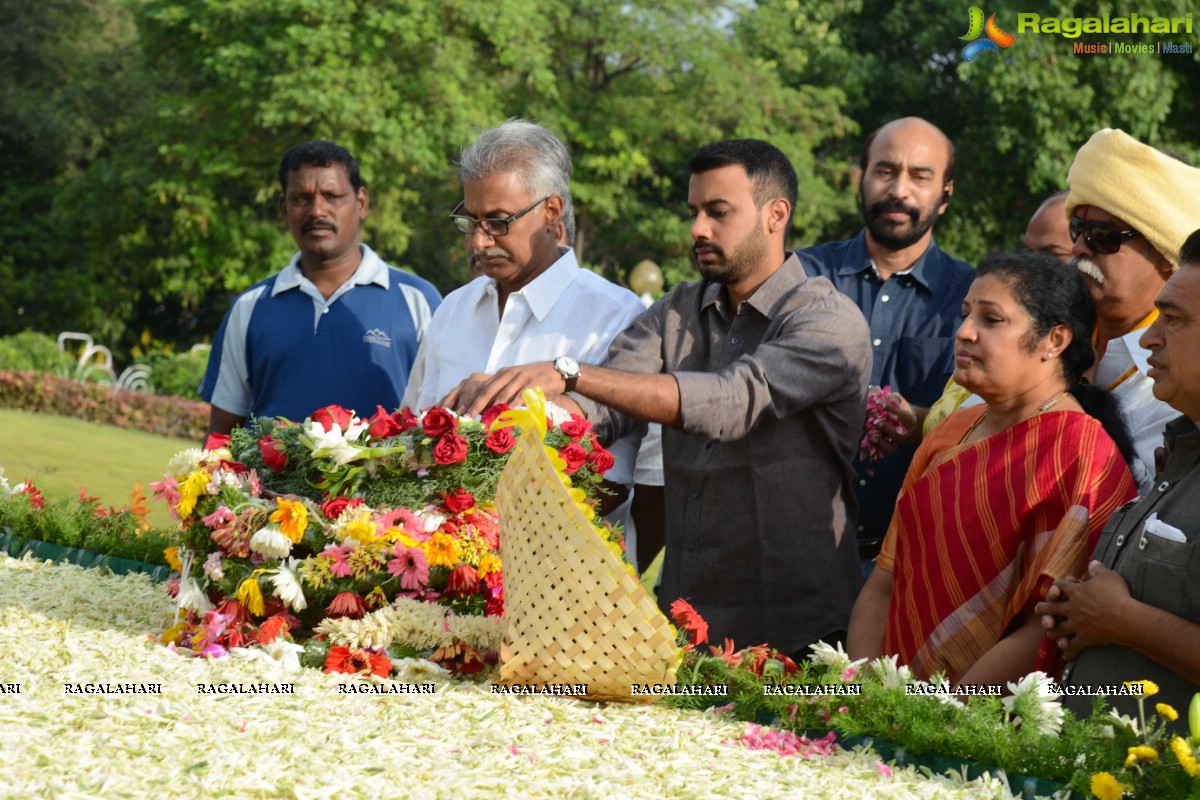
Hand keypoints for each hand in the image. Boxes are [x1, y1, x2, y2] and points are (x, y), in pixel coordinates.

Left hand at [440, 363, 563, 416]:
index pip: (482, 388)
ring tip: (483, 421)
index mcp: (502, 374)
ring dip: (491, 409)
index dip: (470, 400)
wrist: (558, 371)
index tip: (460, 412)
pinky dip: (512, 405)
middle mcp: (508, 374)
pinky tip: (506, 415)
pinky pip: (520, 395)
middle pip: (487, 391)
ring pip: (502, 394)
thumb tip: (488, 409)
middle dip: (475, 405)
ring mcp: (520, 378)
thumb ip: (503, 392)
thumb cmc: (536, 380)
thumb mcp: (516, 382)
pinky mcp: (533, 383)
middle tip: (465, 418)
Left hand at [869, 390, 915, 454]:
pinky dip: (875, 448)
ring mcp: (897, 442)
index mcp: (909, 420)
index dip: (892, 409)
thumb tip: (874, 389)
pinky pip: (883, 452)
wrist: (902, 423)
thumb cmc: (897, 408)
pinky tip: (867, 442)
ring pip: (891, 447)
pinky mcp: (889, 448)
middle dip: (886, 428)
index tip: (879, 403)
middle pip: (898, 434)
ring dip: (880, 442)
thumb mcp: (896, 400)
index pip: (902, 415)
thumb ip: (888, 396)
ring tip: (870, 436)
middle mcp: (904, 433)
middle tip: (876, 422)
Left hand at [1033, 561, 1133, 660]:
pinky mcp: (1085, 638)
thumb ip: (1098, 569)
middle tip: (1039, 610)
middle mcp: (1071, 608)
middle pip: (1049, 608)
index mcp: (1075, 592)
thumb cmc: (1118, 595)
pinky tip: (1067, 656)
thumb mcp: (1109, 576)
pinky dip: (1069, 653)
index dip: (1056, 586)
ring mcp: (1076, 624)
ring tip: (1051, 633)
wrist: (1126, 618)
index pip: (1058, 586)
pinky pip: (1073, 648)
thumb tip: (1092, 562)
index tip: (1056, 588)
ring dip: (1053, 631)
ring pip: (1057, 629)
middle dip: (1042, 609)